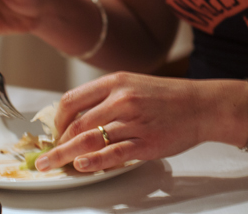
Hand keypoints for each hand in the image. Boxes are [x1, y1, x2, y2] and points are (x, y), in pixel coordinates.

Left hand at [35, 72, 230, 173]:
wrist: (200, 105)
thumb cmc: (167, 96)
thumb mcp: (133, 84)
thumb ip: (106, 98)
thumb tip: (77, 117)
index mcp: (115, 82)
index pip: (72, 100)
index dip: (57, 120)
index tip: (54, 132)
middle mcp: (121, 99)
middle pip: (76, 124)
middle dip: (57, 144)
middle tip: (46, 157)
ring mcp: (133, 122)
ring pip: (90, 140)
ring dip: (66, 155)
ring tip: (52, 165)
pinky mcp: (145, 143)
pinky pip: (113, 154)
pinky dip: (94, 161)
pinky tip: (81, 165)